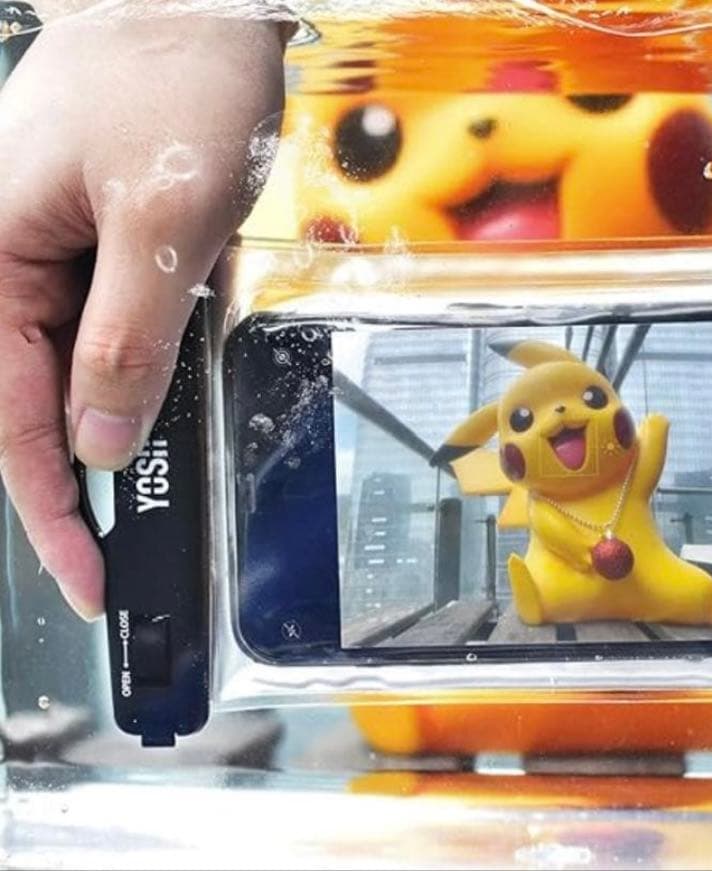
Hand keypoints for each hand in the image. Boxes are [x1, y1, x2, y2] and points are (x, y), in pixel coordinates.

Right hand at [0, 13, 287, 617]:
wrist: (199, 6)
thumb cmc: (172, 81)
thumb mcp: (161, 227)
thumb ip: (126, 342)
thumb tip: (100, 442)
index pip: (11, 423)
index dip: (50, 510)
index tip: (86, 574)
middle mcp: (5, 264)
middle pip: (34, 404)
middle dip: (81, 477)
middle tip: (117, 550)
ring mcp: (48, 250)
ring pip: (76, 369)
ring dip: (118, 416)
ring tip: (152, 453)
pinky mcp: (94, 240)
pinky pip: (110, 320)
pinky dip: (144, 356)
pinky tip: (170, 369)